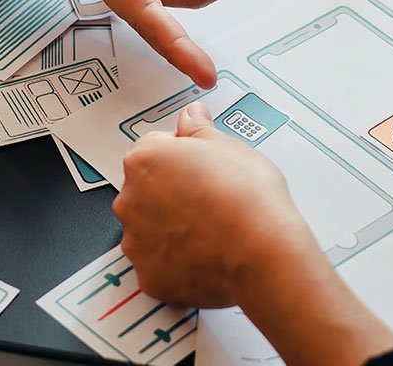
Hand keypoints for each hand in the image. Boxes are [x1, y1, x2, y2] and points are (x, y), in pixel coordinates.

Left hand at [113, 102, 392, 365]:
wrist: (262, 251)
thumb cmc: (247, 196)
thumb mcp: (227, 145)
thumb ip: (198, 127)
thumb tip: (191, 114)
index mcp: (144, 159)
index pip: (152, 150)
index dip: (179, 158)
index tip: (199, 168)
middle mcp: (130, 199)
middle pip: (145, 190)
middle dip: (169, 193)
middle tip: (207, 199)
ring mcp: (137, 242)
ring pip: (148, 229)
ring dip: (169, 229)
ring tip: (208, 230)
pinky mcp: (149, 277)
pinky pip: (158, 266)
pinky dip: (175, 263)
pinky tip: (203, 255)